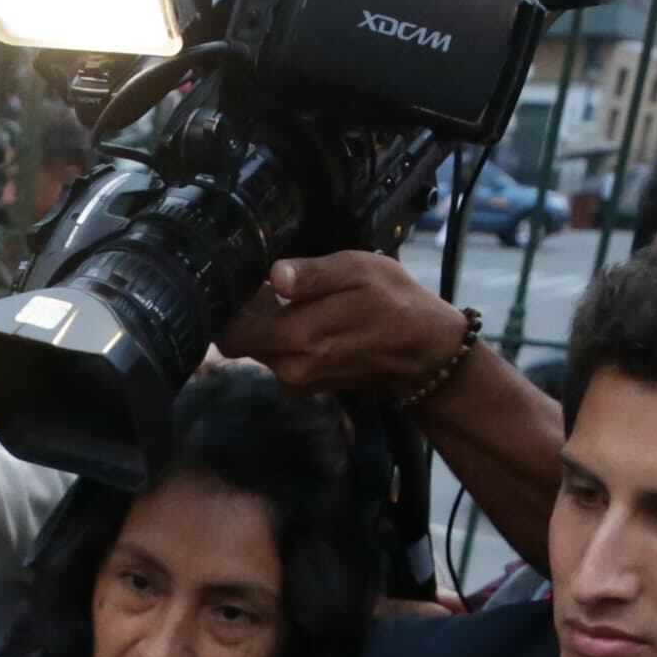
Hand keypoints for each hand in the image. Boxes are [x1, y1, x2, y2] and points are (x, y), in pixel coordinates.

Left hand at [217, 252, 467, 403]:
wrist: (425, 354)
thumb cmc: (394, 303)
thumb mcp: (358, 271)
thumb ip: (313, 274)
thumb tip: (275, 274)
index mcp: (296, 338)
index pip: (233, 330)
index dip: (231, 304)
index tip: (243, 282)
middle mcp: (288, 367)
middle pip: (241, 341)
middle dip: (248, 314)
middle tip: (269, 285)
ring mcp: (297, 381)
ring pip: (260, 350)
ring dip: (267, 326)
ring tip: (293, 299)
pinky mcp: (306, 386)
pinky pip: (279, 359)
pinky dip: (284, 340)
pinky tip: (307, 319)